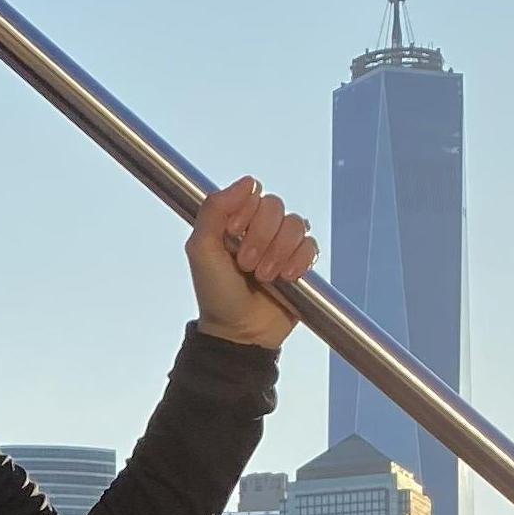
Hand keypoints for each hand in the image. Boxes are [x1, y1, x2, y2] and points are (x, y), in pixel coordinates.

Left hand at [186, 177, 316, 349]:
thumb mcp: (201, 251)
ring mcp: (282, 244)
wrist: (239, 332)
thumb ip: (213, 210)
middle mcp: (260, 228)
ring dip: (278, 251)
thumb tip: (246, 182)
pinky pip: (311, 245)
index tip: (233, 236)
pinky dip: (299, 260)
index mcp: (235, 220)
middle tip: (247, 264)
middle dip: (261, 237)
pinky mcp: (301, 262)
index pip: (253, 192)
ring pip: (296, 224)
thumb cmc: (216, 295)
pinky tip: (286, 278)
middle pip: (275, 205)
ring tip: (264, 276)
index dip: (246, 212)